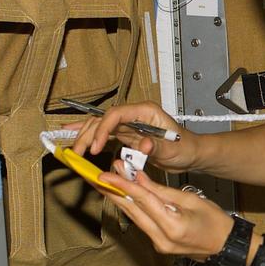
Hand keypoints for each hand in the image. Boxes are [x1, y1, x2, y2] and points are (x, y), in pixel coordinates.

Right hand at [68, 101, 194, 172]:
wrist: (190, 154)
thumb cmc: (185, 147)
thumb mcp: (173, 148)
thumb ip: (157, 146)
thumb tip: (143, 145)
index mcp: (145, 111)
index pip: (116, 114)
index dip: (103, 129)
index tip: (95, 146)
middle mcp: (134, 115)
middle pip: (104, 119)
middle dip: (88, 134)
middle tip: (78, 152)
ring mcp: (129, 124)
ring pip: (101, 126)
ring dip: (86, 137)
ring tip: (74, 150)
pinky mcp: (127, 135)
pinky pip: (105, 135)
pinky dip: (91, 137)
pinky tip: (75, 138)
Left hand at [98, 166, 234, 260]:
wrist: (226, 246)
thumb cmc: (215, 223)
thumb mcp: (190, 200)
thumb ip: (161, 191)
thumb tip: (139, 178)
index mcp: (172, 226)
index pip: (142, 200)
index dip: (122, 185)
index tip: (106, 174)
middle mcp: (161, 238)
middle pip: (131, 211)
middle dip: (112, 192)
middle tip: (95, 177)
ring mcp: (158, 244)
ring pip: (133, 217)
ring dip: (119, 199)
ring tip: (106, 182)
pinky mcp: (158, 244)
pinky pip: (141, 223)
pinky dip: (132, 208)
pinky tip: (124, 196)